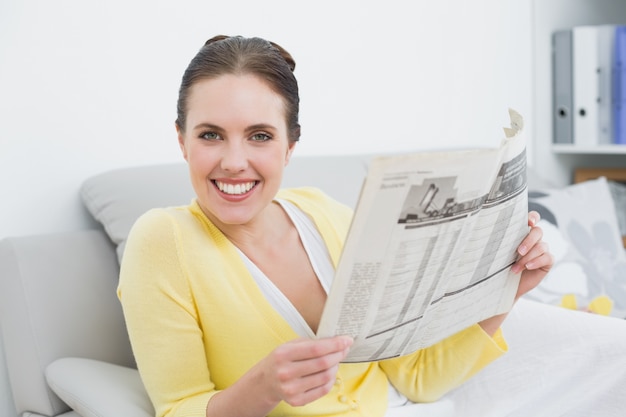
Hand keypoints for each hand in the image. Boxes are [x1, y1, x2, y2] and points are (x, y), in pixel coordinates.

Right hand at [206, 335, 352, 416]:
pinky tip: (330, 372)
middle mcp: (285, 373)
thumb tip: (337, 341)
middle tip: (345, 348)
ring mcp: (291, 389)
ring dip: (336, 367)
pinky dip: (331, 380)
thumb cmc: (281, 360)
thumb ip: (311, 343)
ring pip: (325, 377)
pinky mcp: (296, 401)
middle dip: (339, 354)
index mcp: (283, 355)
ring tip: (336, 360)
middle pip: (323, 364)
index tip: (347, 340)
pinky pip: (322, 390)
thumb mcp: (290, 346)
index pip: (316, 349)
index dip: (335, 344)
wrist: (266, 382)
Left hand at [478, 211, 552, 335]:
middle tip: (519, 251)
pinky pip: (548, 257)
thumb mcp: (495, 252)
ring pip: (542, 245)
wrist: (502, 286)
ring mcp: (541, 249)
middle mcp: (533, 239)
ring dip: (528, 257)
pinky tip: (527, 267)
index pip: (532, 218)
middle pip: (538, 231)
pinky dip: (537, 261)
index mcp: (521, 232)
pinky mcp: (546, 261)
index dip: (533, 217)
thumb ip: (495, 240)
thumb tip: (481, 231)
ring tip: (515, 268)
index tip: (529, 222)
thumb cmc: (496, 266)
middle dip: (529, 240)